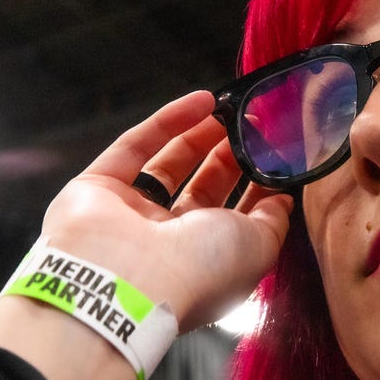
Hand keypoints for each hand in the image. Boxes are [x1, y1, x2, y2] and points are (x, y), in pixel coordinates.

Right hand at [40, 90, 291, 331]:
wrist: (126, 279)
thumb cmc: (200, 271)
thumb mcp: (258, 247)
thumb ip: (273, 221)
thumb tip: (282, 200)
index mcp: (204, 262)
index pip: (231, 219)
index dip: (253, 186)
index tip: (273, 156)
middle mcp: (165, 241)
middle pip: (200, 190)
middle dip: (227, 157)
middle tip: (251, 127)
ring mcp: (128, 214)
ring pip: (167, 166)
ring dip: (198, 136)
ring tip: (228, 109)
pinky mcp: (97, 186)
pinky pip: (134, 146)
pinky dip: (167, 121)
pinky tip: (201, 100)